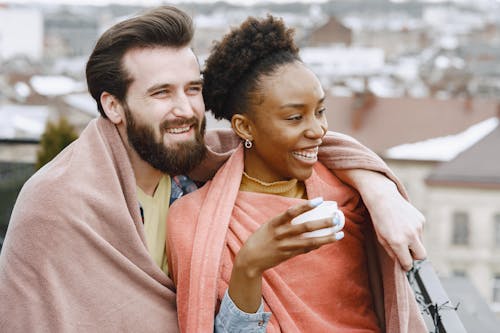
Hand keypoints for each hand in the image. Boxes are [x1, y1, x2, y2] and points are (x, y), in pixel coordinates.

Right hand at [228, 198, 343, 312]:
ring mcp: (285, 246)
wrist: (250, 258)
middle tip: (336, 218)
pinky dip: (316, 245)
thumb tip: (305, 215)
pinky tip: (326, 241)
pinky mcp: (288, 255)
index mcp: (275, 223)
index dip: (307, 205)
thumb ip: (285, 221)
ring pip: (310, 241)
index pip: (292, 211)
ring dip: (326, 238)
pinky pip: (305, 249)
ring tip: (339, 234)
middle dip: (323, 222)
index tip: (320, 200)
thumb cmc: (262, 238)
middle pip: (306, 227)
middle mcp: (281, 234)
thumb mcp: (270, 226)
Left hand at [334, 169, 426, 270]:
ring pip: (420, 242)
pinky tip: (404, 223)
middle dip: (415, 257)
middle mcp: (410, 236)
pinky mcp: (422, 219)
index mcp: (398, 242)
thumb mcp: (381, 238)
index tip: (404, 264)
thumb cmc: (379, 219)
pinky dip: (414, 231)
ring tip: (400, 231)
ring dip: (413, 241)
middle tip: (406, 252)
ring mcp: (418, 227)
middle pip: (421, 256)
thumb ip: (392, 252)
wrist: (383, 198)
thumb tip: (401, 263)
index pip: (408, 263)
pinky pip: (420, 231)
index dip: (406, 265)